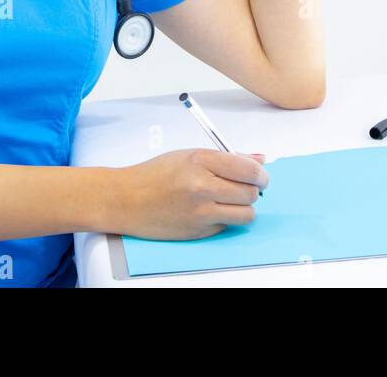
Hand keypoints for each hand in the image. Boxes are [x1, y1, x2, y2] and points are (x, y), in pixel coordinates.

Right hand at [110, 148, 269, 239]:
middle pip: (251, 192)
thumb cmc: (155, 174)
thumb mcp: (189, 155)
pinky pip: (227, 226)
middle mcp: (202, 187)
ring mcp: (201, 212)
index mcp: (201, 161)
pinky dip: (225, 218)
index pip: (248, 169)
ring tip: (229, 199)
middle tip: (244, 186)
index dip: (260, 173)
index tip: (260, 175)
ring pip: (246, 214)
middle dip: (253, 189)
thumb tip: (260, 159)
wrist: (125, 199)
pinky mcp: (199, 231)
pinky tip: (210, 209)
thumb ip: (227, 157)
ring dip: (243, 207)